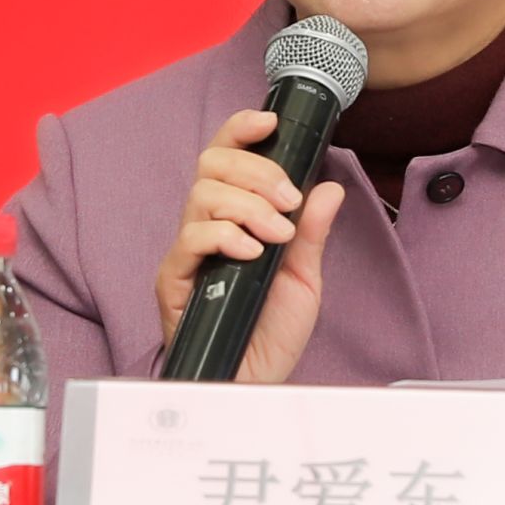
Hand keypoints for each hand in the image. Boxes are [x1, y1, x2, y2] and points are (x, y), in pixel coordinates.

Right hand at [155, 107, 345, 384]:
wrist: (254, 383)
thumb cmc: (271, 333)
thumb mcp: (304, 277)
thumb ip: (312, 231)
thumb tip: (329, 188)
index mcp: (236, 218)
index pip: (226, 157)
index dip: (242, 130)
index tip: (269, 121)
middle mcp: (207, 228)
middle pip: (211, 164)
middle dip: (256, 171)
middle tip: (287, 201)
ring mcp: (189, 252)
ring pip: (203, 195)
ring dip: (249, 206)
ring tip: (277, 237)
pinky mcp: (175, 279)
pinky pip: (191, 238)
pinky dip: (226, 237)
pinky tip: (252, 254)